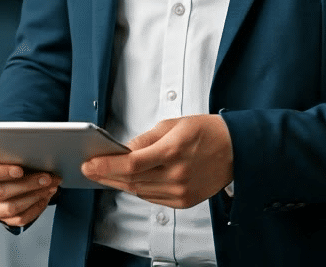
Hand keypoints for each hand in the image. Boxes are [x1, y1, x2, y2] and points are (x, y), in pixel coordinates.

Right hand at [0, 156, 59, 227]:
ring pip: (11, 208)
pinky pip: (19, 219)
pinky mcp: (2, 219)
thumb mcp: (7, 152)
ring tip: (51, 186)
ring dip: (35, 196)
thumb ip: (15, 153)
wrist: (10, 174)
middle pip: (0, 192)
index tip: (20, 170)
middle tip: (47, 178)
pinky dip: (36, 208)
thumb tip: (38, 155)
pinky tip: (46, 197)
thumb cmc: (9, 158)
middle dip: (28, 184)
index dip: (1, 172)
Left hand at [80, 114, 232, 208]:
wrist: (237, 149)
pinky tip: (129, 181)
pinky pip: (152, 198)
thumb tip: (121, 151)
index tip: (89, 164)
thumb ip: (145, 140)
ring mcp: (181, 191)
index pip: (131, 163)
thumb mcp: (173, 125)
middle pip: (131, 180)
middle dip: (107, 175)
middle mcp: (177, 175)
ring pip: (139, 191)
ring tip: (104, 175)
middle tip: (90, 169)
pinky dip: (138, 189)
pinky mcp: (184, 201)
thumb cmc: (206, 131)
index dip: (107, 166)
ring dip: (119, 184)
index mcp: (174, 150)